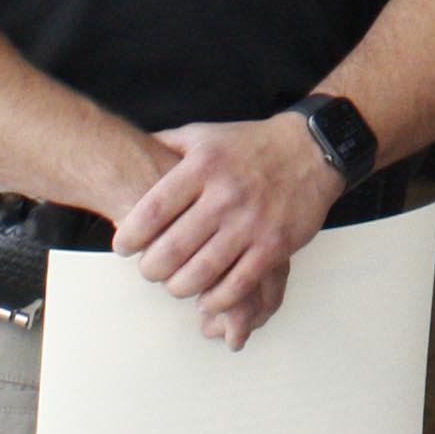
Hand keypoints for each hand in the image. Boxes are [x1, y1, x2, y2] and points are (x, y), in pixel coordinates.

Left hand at [113, 113, 342, 347]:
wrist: (311, 150)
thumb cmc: (250, 145)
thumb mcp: (205, 135)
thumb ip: (167, 144)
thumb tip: (129, 149)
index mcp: (203, 167)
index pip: (153, 210)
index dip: (131, 235)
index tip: (123, 247)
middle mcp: (226, 195)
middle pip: (172, 249)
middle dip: (151, 268)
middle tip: (149, 270)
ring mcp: (251, 223)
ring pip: (201, 272)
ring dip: (179, 287)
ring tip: (175, 284)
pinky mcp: (274, 245)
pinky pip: (238, 284)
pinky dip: (216, 299)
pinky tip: (206, 299)